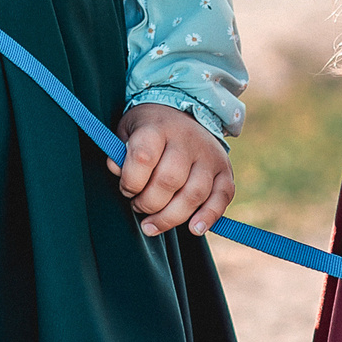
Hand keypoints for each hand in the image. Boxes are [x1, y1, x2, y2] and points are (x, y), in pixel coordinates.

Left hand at [111, 104, 234, 236]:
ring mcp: (209, 155)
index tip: (126, 189)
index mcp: (158, 128)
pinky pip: (222, 197)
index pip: (143, 158)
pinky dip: (209, 216)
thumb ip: (119, 152)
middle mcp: (187, 140)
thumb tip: (116, 169)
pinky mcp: (224, 169)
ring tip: (152, 225)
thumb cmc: (150, 129)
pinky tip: (194, 228)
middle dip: (149, 204)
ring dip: (171, 217)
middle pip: (169, 181)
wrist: (184, 113)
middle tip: (138, 207)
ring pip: (194, 194)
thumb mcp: (127, 131)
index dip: (131, 182)